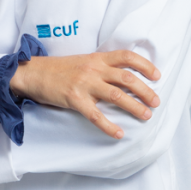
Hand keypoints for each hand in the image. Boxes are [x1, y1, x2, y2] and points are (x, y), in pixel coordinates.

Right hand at [9, 50, 160, 138]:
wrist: (34, 72)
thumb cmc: (59, 68)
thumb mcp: (83, 61)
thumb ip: (101, 66)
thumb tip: (125, 78)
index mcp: (97, 57)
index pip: (126, 56)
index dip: (144, 65)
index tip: (157, 75)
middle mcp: (93, 68)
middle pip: (126, 78)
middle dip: (145, 90)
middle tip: (156, 101)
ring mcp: (84, 83)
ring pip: (116, 95)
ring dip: (135, 106)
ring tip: (146, 115)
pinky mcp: (74, 99)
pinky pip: (96, 115)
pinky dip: (109, 126)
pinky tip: (118, 133)